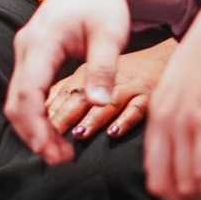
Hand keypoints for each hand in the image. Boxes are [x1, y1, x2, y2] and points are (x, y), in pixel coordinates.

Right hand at [5, 0, 133, 163]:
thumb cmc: (103, 1)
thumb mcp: (110, 33)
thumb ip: (103, 68)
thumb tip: (98, 104)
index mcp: (41, 43)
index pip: (27, 94)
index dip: (35, 127)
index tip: (52, 153)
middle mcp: (26, 48)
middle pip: (16, 102)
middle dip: (33, 135)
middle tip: (61, 159)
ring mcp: (26, 51)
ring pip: (18, 99)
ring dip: (34, 127)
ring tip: (61, 150)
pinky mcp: (33, 55)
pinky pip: (26, 91)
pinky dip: (36, 113)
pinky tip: (55, 128)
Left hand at [47, 38, 175, 140]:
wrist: (164, 58)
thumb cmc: (122, 69)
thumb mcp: (92, 72)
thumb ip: (67, 89)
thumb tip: (42, 111)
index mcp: (86, 73)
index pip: (62, 94)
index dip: (49, 115)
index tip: (37, 135)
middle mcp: (105, 79)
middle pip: (80, 100)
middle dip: (65, 122)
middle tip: (50, 141)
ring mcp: (129, 87)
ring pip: (107, 104)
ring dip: (92, 120)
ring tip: (79, 134)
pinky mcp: (149, 95)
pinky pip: (138, 108)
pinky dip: (126, 120)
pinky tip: (114, 132)